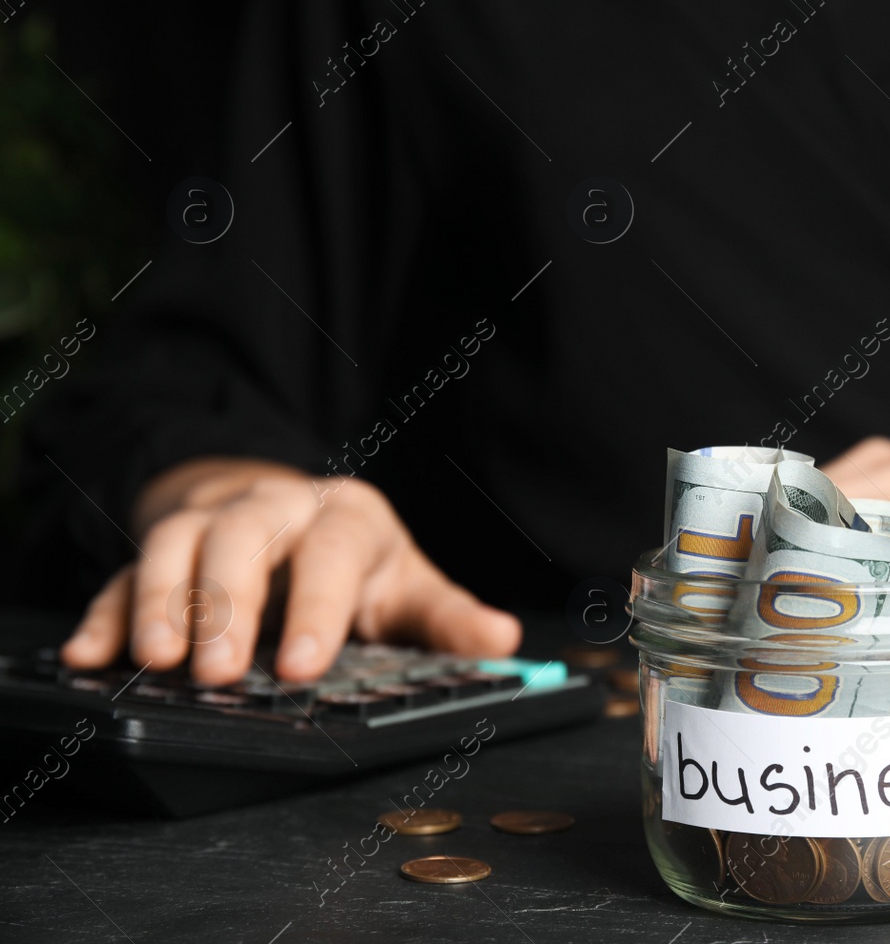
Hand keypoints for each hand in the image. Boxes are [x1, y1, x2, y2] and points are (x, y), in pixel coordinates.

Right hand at [60, 457, 520, 684]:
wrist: (288, 508)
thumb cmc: (354, 559)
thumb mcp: (407, 583)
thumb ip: (448, 617)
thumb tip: (504, 640)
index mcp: (344, 519)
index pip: (328, 555)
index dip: (314, 608)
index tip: (299, 665)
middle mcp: (274, 510)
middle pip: (242, 542)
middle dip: (226, 607)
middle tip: (217, 674)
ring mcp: (211, 523)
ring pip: (176, 545)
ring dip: (162, 603)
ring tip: (158, 661)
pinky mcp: (160, 547)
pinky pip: (123, 574)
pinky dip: (105, 613)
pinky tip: (90, 656)